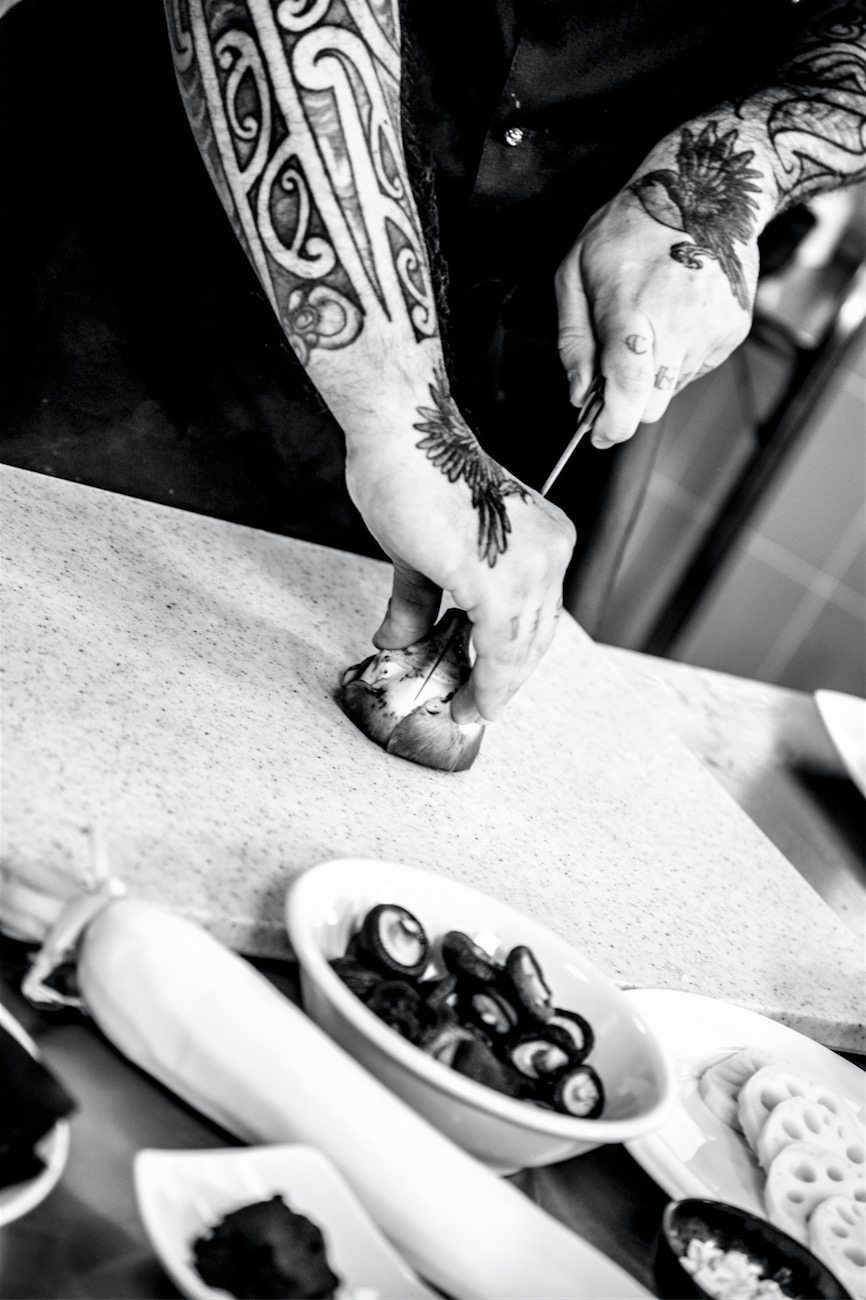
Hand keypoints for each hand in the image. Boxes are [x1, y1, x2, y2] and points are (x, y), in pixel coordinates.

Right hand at [344, 382, 574, 722]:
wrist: (402, 436)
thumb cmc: (414, 472)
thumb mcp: (424, 551)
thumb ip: (421, 602)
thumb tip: (400, 640)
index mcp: (545, 540)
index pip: (536, 616)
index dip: (512, 661)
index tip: (487, 689)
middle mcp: (549, 551)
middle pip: (534, 638)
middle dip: (502, 679)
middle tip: (472, 703)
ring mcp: (531, 565)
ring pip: (520, 649)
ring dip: (491, 686)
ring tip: (464, 705)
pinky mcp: (501, 580)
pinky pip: (500, 649)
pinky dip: (486, 680)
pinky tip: (469, 698)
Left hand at [555, 172, 759, 446]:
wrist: (709, 190)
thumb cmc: (632, 226)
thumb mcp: (575, 271)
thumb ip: (574, 341)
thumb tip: (579, 394)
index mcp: (632, 308)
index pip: (627, 389)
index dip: (610, 423)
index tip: (596, 432)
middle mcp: (678, 324)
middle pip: (651, 406)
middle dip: (628, 404)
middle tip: (612, 374)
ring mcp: (712, 330)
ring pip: (672, 389)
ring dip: (652, 375)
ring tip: (648, 323)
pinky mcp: (733, 332)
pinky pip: (695, 369)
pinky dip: (677, 356)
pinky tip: (673, 316)